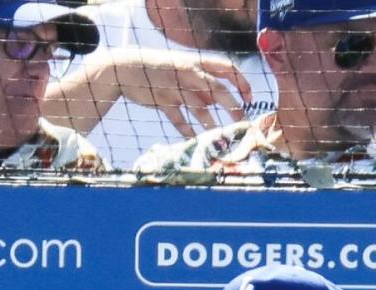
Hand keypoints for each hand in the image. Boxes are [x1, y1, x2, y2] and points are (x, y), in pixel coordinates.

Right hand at [84, 48, 251, 136]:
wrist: (125, 67)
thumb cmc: (162, 69)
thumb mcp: (184, 68)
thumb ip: (203, 83)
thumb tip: (221, 101)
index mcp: (197, 62)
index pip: (228, 67)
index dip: (242, 82)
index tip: (250, 99)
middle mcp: (188, 73)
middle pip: (219, 90)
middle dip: (234, 108)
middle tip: (243, 124)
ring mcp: (175, 87)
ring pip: (200, 108)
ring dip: (213, 125)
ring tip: (223, 139)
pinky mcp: (161, 100)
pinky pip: (179, 120)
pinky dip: (188, 132)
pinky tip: (196, 142)